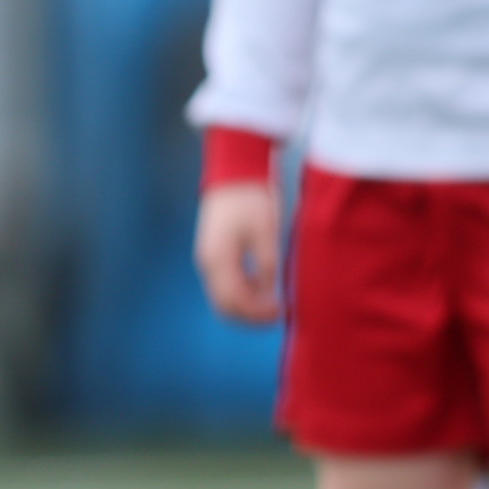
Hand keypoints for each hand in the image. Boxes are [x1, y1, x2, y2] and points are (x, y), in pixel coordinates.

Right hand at [194, 180, 283, 325]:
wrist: (235, 173)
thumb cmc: (253, 201)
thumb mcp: (266, 234)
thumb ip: (266, 267)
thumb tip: (269, 295)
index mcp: (218, 259)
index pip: (234, 300)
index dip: (257, 313)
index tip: (280, 313)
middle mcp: (208, 263)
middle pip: (224, 304)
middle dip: (249, 315)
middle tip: (277, 315)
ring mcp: (208, 258)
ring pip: (223, 296)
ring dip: (246, 305)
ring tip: (272, 304)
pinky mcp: (214, 252)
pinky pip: (224, 283)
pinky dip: (242, 292)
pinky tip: (262, 286)